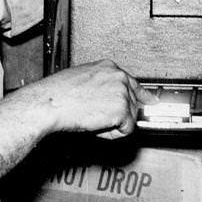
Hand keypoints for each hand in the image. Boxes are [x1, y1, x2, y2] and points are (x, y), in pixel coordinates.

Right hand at [36, 59, 154, 139]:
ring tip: (93, 121)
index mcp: (109, 67)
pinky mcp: (122, 109)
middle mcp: (119, 77)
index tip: (150, 102)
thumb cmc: (58, 94)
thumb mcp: (82, 79)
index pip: (133, 83)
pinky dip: (113, 134)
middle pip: (133, 103)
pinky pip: (126, 129)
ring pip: (130, 117)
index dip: (141, 96)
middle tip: (99, 119)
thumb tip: (107, 98)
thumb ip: (101, 85)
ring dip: (115, 125)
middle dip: (120, 115)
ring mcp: (122, 92)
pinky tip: (97, 127)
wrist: (51, 103)